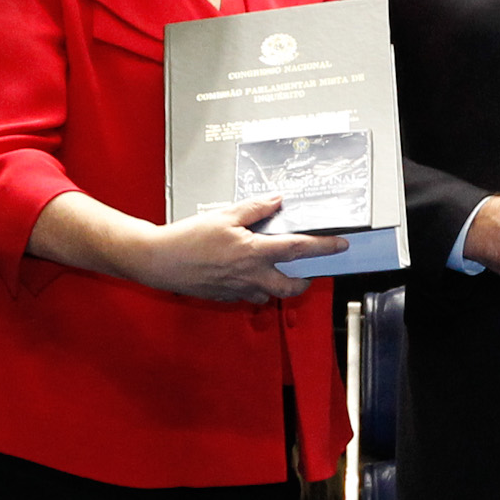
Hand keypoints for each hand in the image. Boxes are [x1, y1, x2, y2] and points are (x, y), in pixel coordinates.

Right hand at [140, 199, 346, 303]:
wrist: (159, 261)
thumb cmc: (188, 237)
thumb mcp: (224, 215)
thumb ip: (255, 209)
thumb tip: (277, 201)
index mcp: (253, 252)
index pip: (298, 249)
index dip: (323, 247)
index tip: (340, 245)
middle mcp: (251, 275)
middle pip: (292, 286)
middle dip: (305, 281)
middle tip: (308, 271)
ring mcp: (239, 290)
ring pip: (270, 294)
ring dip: (277, 284)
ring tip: (271, 269)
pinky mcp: (227, 297)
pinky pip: (250, 295)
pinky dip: (254, 286)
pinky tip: (244, 272)